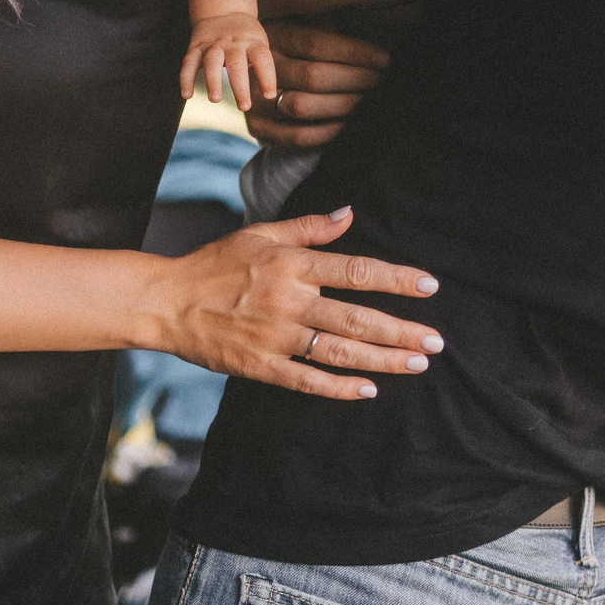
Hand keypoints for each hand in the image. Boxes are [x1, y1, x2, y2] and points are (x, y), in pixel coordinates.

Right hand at [149, 205, 441, 399]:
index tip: (429, 286)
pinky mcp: (260, 366)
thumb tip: (350, 214)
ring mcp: (275, 336)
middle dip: (402, 330)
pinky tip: (368, 390)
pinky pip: (306, 381)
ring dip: (383, 359)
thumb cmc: (216, 263)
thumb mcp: (261, 234)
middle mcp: (289, 300)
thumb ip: (309, 227)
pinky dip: (339, 388)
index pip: (356, 270)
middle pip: (357, 317)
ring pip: (340, 351)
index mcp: (292, 264)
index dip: (396, 279)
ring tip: (417, 364)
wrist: (168, 301)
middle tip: (436, 341)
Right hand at [180, 11, 276, 109]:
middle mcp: (232, 43)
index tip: (269, 95)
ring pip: (211, 61)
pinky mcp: (195, 48)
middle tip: (244, 106)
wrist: (223, 10)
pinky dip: (186, 78)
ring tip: (215, 99)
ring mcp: (213, 45)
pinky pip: (188, 62)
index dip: (267, 77)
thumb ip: (260, 66)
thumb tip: (267, 94)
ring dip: (213, 80)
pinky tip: (186, 94)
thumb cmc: (245, 37)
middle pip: (236, 64)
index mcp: (251, 42)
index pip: (262, 59)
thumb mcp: (258, 44)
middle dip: (240, 87)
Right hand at [246, 21, 385, 149]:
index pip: (316, 44)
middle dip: (354, 80)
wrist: (262, 72)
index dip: (354, 52)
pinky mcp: (259, 127)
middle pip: (312, 76)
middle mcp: (261, 67)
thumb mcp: (311, 25)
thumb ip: (335, 27)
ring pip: (302, 106)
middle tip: (380, 81)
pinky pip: (296, 136)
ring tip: (368, 101)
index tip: (385, 59)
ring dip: (342, 106)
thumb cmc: (301, 46)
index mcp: (276, 34)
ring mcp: (256, 100)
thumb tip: (375, 37)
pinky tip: (349, 123)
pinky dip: (327, 132)